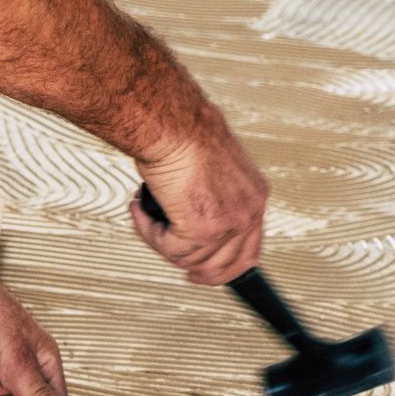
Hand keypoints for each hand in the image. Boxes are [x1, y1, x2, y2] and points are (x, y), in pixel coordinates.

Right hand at [127, 107, 268, 285]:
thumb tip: (188, 221)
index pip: (248, 251)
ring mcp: (229, 223)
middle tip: (168, 254)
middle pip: (223, 266)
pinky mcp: (204, 230)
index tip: (199, 271)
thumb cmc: (183, 134)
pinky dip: (148, 232)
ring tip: (145, 215)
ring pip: (190, 259)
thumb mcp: (209, 170)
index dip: (222, 267)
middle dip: (191, 266)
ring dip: (161, 241)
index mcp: (254, 197)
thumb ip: (209, 199)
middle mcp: (249, 212)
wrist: (171, 124)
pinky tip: (139, 210)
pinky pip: (170, 250)